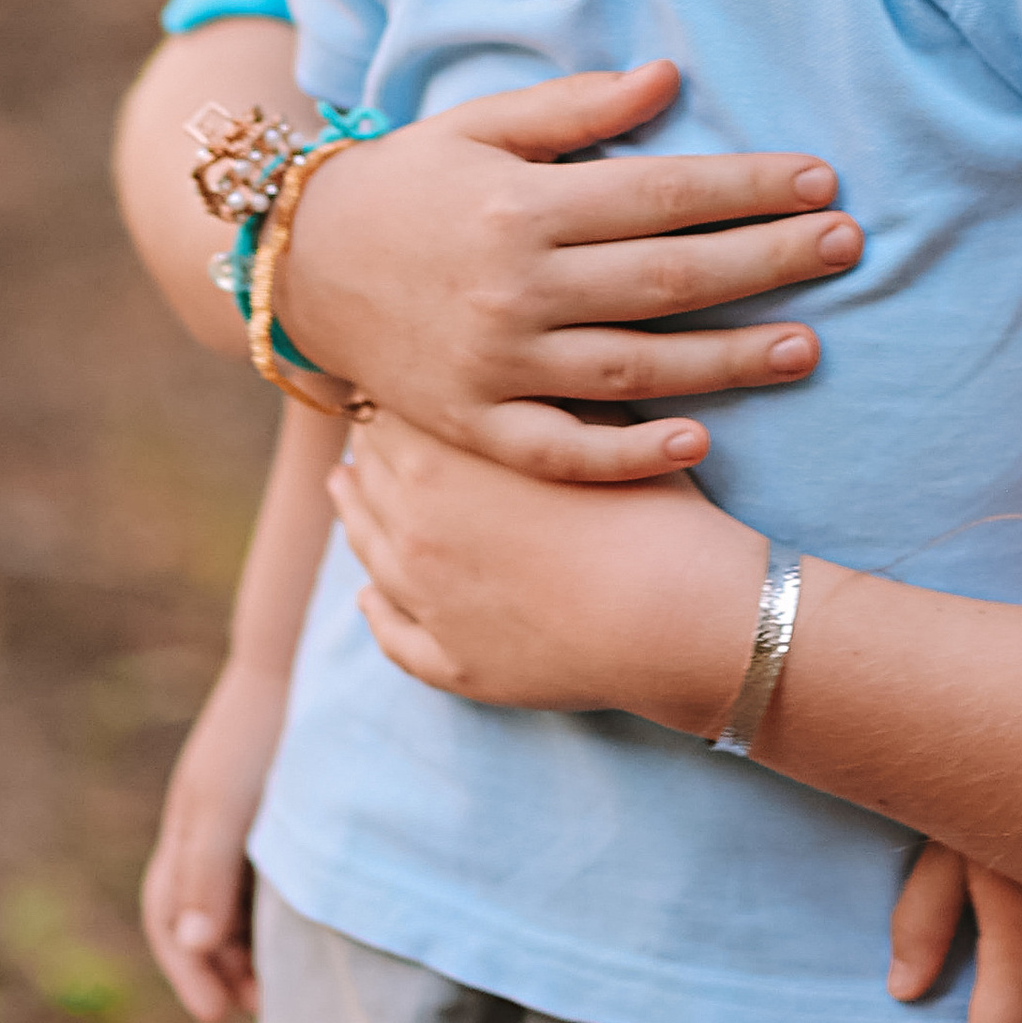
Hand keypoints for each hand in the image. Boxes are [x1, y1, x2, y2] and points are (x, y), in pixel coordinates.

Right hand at [140, 656, 292, 1022]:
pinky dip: (263, 904)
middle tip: (257, 1004)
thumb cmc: (257, 734)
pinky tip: (296, 914)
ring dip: (242, 941)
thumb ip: (206, 873)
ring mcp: (235, 811)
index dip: (189, 972)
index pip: (169, 919)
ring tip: (276, 975)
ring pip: (225, 894)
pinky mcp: (269, 798)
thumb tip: (190, 944)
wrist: (293, 658)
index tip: (220, 1016)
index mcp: (185, 833)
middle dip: (216, 966)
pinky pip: (253, 866)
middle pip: (194, 914)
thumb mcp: (226, 806)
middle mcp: (202, 827)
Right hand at [280, 60, 861, 479]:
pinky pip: (562, 447)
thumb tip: (670, 76)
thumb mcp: (480, 124)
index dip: (746, 187)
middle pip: (666, 278)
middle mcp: (514, 285)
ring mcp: (494, 362)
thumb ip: (577, 108)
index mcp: (522, 202)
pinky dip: (627, 453)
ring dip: (729, 360)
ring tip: (810, 346)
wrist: (300, 264)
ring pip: (633, 366)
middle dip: (767, 261)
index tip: (820, 179)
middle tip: (847, 245)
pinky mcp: (474, 423)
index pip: (660, 194)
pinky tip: (697, 443)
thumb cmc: (407, 181)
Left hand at [331, 410, 768, 739]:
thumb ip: (535, 389)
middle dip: (371, 443)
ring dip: (355, 512)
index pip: (389, 406)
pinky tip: (370, 595)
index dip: (397, 387)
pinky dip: (375, 608)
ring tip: (345, 489)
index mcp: (440, 456)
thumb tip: (508, 359)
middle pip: (369, 471)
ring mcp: (425, 600)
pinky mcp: (450, 662)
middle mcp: (413, 526)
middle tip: (371, 419)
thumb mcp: (592, 419)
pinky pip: (392, 631)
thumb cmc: (646, 504)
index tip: (403, 370)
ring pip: (367, 547)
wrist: (676, 610)